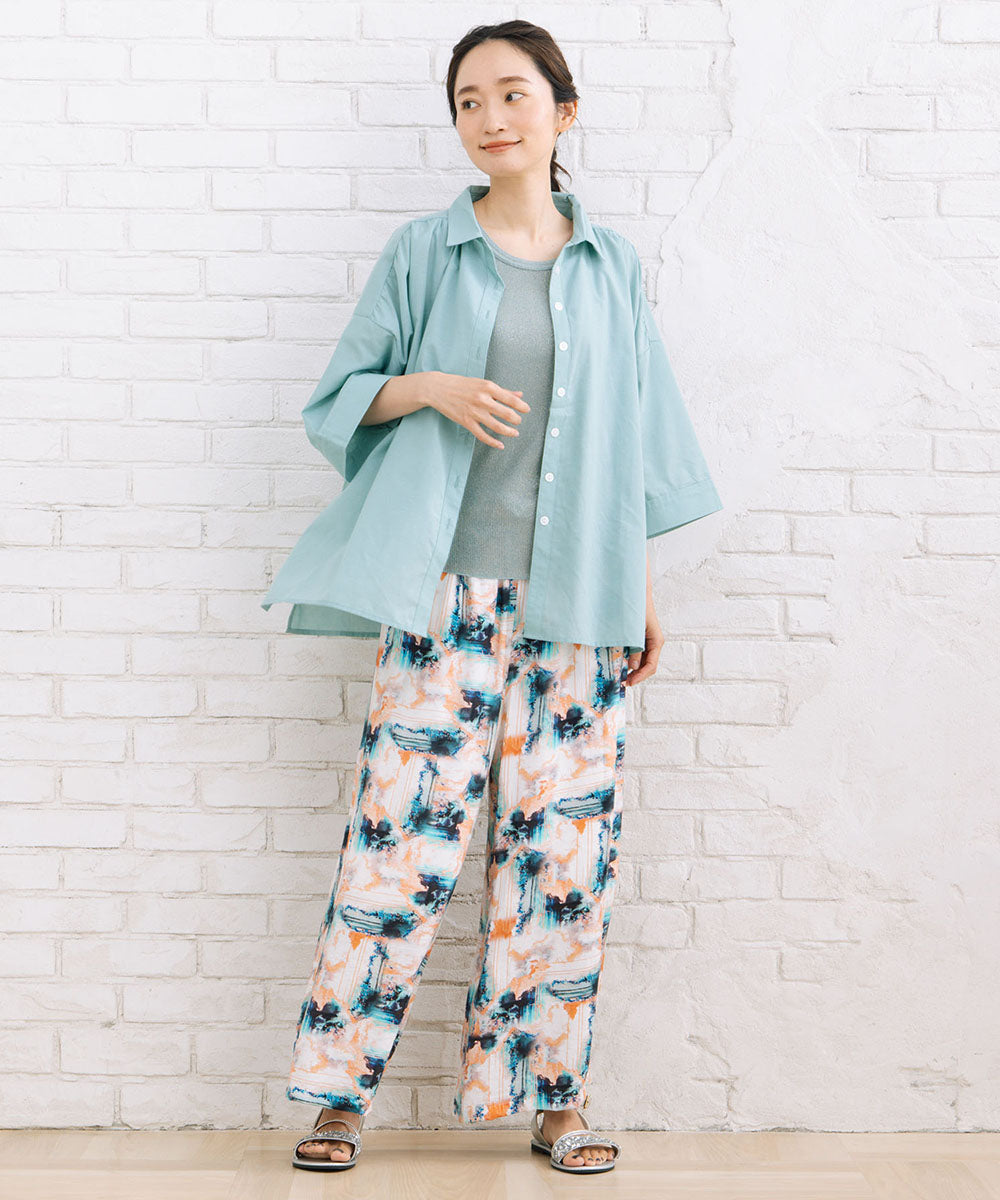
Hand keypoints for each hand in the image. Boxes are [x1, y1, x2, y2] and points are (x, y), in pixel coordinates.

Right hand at [424, 372, 529, 447]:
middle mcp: (483, 400)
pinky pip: (483, 435)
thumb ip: (502, 391)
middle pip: (506, 414)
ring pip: (497, 426)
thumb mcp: (482, 384)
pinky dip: (493, 442)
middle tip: (518, 422)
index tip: (527, 410)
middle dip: (516, 420)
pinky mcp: (466, 422)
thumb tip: (519, 395)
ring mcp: (474, 412)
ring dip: (509, 432)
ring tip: (515, 433)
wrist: (438, 388)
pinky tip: (500, 445)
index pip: (511, 399)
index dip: (522, 406)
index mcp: (488, 387)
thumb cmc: (461, 385)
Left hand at [625, 559, 663, 686]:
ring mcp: (646, 641)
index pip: (651, 666)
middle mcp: (653, 642)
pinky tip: (616, 661)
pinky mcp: (638, 638)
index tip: (628, 683)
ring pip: (640, 662)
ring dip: (630, 669)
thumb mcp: (634, 628)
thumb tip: (633, 665)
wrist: (633, 589)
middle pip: (646, 666)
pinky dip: (627, 660)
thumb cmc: (635, 605)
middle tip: (620, 683)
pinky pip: (635, 653)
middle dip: (635, 676)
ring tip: (617, 675)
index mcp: (656, 640)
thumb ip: (635, 647)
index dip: (640, 677)